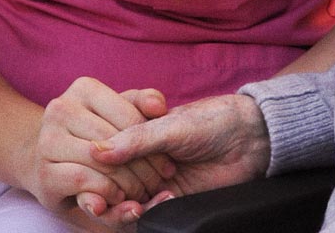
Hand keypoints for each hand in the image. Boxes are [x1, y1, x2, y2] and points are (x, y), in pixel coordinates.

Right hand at [25, 77, 175, 218]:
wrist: (45, 161)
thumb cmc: (92, 133)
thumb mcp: (119, 112)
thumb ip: (142, 103)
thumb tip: (159, 107)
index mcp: (83, 88)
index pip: (129, 116)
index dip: (152, 142)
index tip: (167, 162)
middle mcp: (61, 109)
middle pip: (115, 141)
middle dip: (143, 168)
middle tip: (158, 184)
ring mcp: (47, 140)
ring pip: (100, 162)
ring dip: (128, 184)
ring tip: (142, 194)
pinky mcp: (44, 173)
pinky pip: (82, 181)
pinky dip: (106, 193)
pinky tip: (116, 198)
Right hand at [91, 93, 270, 219]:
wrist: (249, 139)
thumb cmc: (211, 120)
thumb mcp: (171, 126)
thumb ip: (136, 139)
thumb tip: (96, 151)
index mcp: (137, 130)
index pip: (104, 149)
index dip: (92, 162)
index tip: (84, 170)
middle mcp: (140, 157)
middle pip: (108, 178)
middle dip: (99, 190)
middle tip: (98, 200)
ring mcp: (153, 179)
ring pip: (123, 199)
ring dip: (118, 208)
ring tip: (126, 208)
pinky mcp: (169, 199)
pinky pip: (147, 212)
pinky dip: (144, 212)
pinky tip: (154, 203)